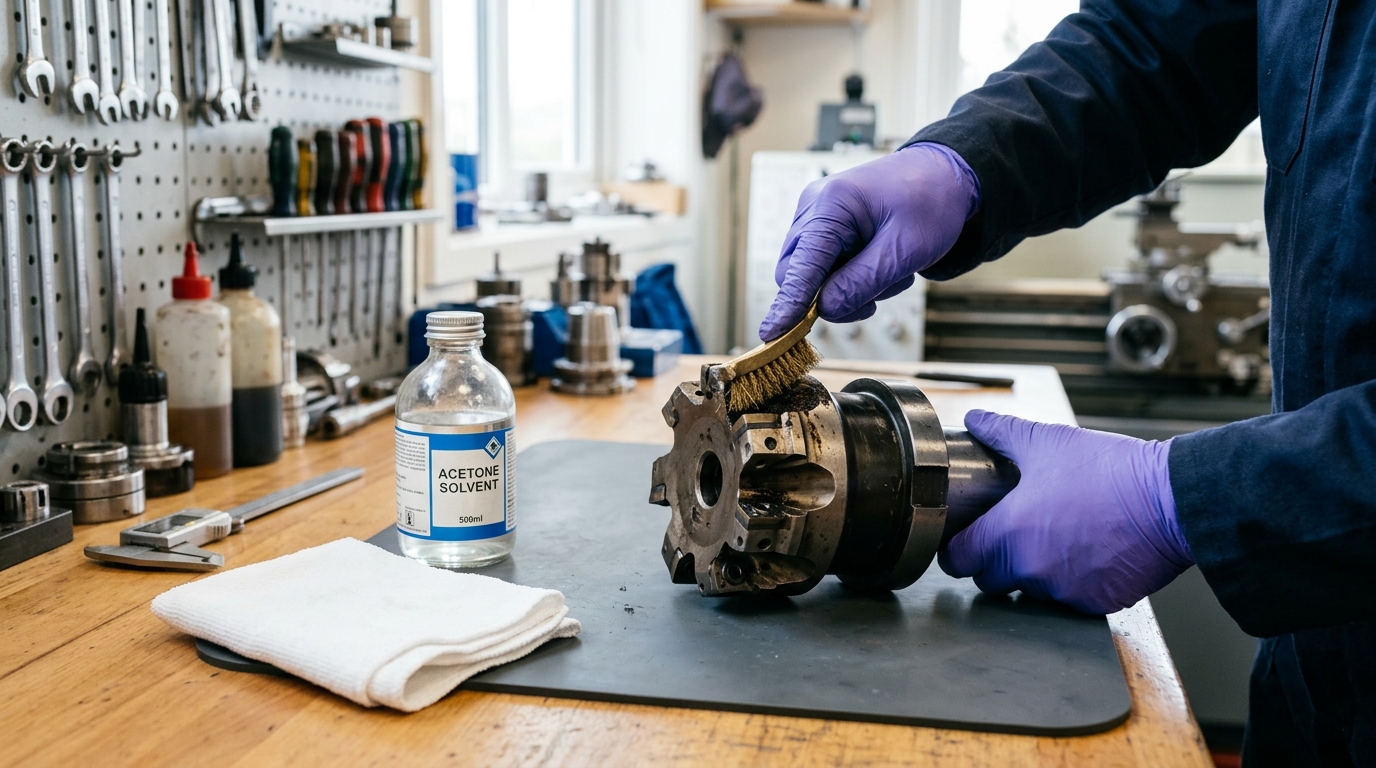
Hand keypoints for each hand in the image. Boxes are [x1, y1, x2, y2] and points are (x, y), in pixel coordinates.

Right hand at [758, 142, 980, 340]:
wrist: (945, 177)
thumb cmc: (930, 202)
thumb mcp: (904, 250)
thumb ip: (862, 283)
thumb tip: (825, 309)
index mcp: (831, 204)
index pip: (799, 266)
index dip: (787, 305)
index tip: (772, 335)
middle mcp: (815, 208)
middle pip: (797, 274)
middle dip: (831, 296)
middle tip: (872, 301)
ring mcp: (818, 217)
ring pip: (813, 276)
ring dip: (849, 288)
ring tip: (889, 272)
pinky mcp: (827, 229)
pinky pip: (826, 268)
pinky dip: (853, 278)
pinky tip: (881, 265)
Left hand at [940, 410, 1193, 614]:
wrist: (1171, 501)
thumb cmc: (1109, 471)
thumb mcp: (1047, 442)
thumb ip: (1002, 433)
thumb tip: (975, 419)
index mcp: (1008, 533)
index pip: (958, 560)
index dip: (957, 550)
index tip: (966, 538)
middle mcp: (1029, 569)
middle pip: (989, 580)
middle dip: (993, 563)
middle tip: (1011, 537)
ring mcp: (1062, 591)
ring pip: (1029, 592)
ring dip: (1033, 574)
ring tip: (1055, 540)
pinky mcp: (1094, 603)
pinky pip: (1068, 600)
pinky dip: (1071, 584)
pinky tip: (1085, 555)